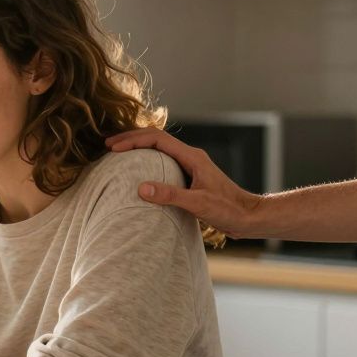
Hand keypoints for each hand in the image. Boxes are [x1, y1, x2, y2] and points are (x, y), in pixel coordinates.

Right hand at [106, 128, 264, 238]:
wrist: (248, 218)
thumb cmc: (229, 210)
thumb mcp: (198, 203)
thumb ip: (170, 195)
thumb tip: (141, 187)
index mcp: (192, 157)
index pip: (157, 139)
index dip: (133, 140)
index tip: (114, 148)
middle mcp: (191, 157)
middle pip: (156, 139)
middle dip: (131, 139)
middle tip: (108, 145)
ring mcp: (190, 166)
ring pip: (159, 149)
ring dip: (138, 148)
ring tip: (118, 154)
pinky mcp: (190, 177)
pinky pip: (163, 161)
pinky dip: (146, 161)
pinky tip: (137, 172)